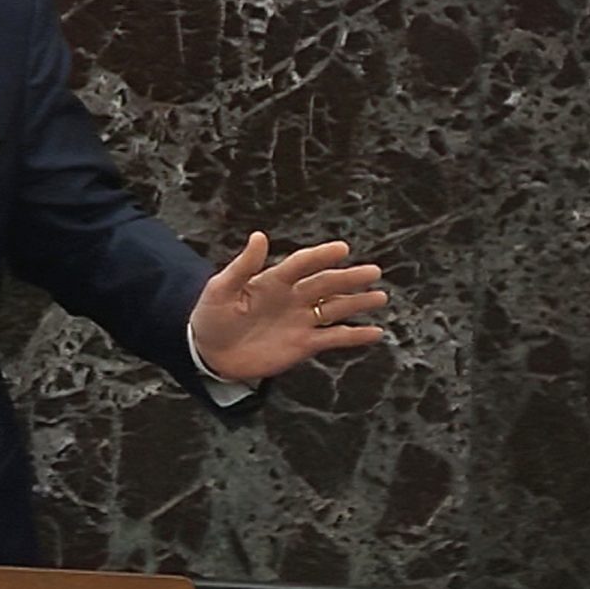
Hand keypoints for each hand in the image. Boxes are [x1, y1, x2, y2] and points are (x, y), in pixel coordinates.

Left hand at [189, 232, 386, 382]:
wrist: (209, 352)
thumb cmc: (211, 316)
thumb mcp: (221, 288)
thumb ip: (243, 266)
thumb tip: (259, 236)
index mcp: (272, 280)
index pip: (302, 264)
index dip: (321, 256)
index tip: (342, 249)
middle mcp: (292, 298)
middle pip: (325, 285)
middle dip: (349, 278)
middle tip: (373, 271)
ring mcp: (300, 321)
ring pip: (334, 309)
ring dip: (357, 303)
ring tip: (380, 296)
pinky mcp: (303, 344)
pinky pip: (333, 338)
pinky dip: (354, 336)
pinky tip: (374, 332)